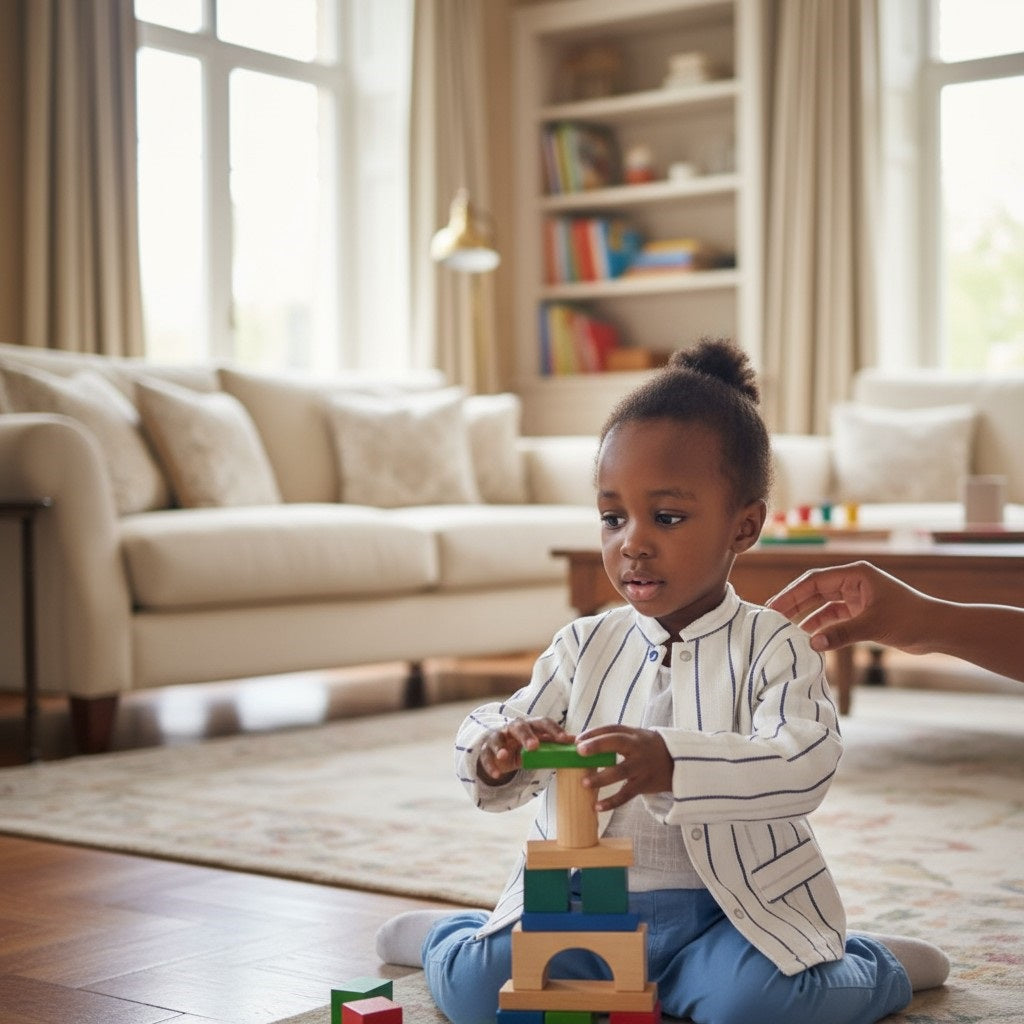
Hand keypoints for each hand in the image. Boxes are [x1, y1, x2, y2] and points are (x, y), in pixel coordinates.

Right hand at [476, 717, 574, 784]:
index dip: (554, 730)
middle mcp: (513, 728)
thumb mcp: (540, 746)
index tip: (565, 740)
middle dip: (526, 735)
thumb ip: (554, 744)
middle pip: (519, 727)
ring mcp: (498, 737)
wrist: (501, 752)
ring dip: (500, 747)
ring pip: (497, 738)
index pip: (542, 722)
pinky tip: (496, 774)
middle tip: (534, 746)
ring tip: (504, 756)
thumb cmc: (525, 747)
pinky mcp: (486, 749)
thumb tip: (576, 742)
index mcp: (530, 725)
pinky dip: (490, 764)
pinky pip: (485, 755)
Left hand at [575, 725, 672, 811]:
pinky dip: (612, 802)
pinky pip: (626, 794)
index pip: (612, 729)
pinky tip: (598, 806)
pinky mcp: (644, 784)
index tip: (577, 739)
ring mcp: (642, 766)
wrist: (677, 763)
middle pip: (617, 743)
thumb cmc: (647, 748)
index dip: (594, 733)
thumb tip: (579, 742)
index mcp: (633, 735)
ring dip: (602, 777)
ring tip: (584, 783)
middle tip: (580, 751)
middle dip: (598, 745)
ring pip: (621, 771)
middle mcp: (637, 748)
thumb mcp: (635, 738)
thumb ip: (612, 739)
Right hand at [766, 560, 931, 653]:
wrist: (939, 630)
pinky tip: (809, 636)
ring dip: (805, 616)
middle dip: (794, 604)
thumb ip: (841, 634)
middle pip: (814, 591)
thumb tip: (811, 644)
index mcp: (856, 574)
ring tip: (785, 628)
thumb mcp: (874, 626)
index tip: (774, 607)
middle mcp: (854, 582)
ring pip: (822, 604)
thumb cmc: (912, 619)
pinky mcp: (862, 612)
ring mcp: (857, 597)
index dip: (792, 593)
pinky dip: (821, 626)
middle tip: (772, 618)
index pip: (814, 581)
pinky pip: (834, 617)